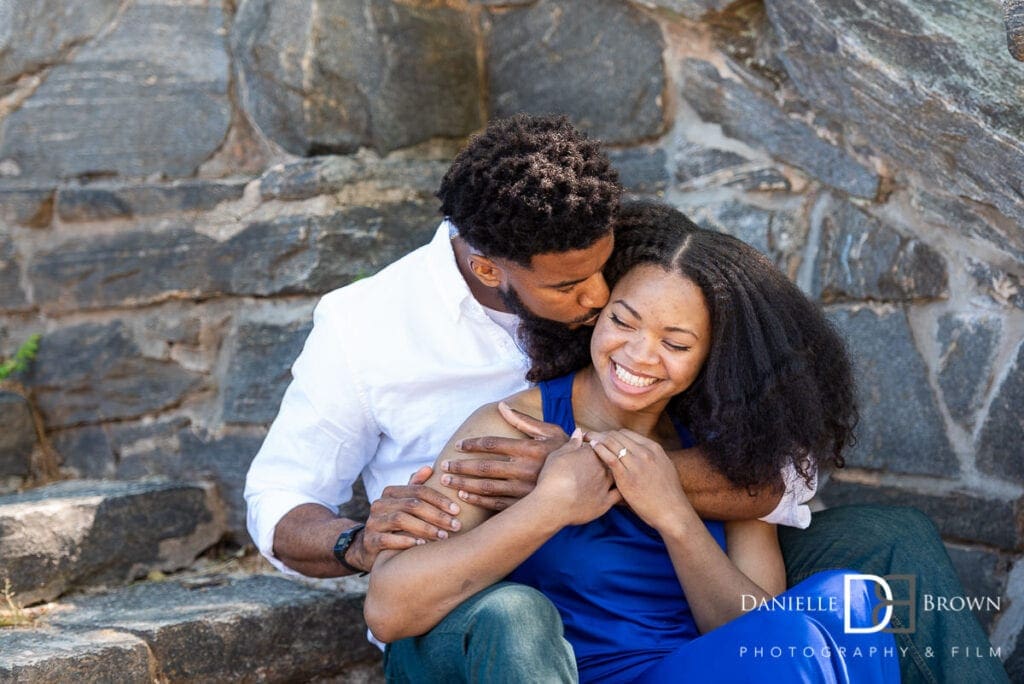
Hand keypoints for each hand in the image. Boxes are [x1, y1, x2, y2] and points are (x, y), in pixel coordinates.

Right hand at [348, 466, 462, 571]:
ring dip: (425, 528)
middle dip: (437, 515)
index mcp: (391, 492)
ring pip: (400, 520)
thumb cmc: (397, 524)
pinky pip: (387, 539)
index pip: (418, 490)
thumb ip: (416, 487)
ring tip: (442, 536)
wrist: (371, 548)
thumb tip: (428, 468)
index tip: (457, 510)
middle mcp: (379, 504)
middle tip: (456, 525)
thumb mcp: (406, 505)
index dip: (439, 499)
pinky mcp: (369, 541)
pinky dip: (405, 541)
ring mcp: (373, 522)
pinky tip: (421, 545)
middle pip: (412, 505)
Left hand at [441, 402, 568, 510]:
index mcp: (529, 449)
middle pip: (484, 466)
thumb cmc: (566, 453)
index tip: (458, 446)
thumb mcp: (550, 432)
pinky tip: (464, 495)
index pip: (493, 444)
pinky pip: (497, 503)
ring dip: (464, 483)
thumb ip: (523, 420)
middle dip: (461, 466)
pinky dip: (478, 500)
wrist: (586, 482)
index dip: (472, 444)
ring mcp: (524, 489)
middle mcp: (525, 469)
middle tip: (443, 465)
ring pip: (487, 486)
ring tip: (447, 480)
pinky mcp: (525, 504)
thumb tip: (501, 406)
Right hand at [534, 429, 621, 526]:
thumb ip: (572, 443)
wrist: (552, 504)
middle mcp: (602, 468)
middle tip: (595, 465)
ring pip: (617, 475)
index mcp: (591, 453)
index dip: (595, 447)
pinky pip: (619, 495)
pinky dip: (621, 491)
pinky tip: (620, 490)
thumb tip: (579, 431)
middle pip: (610, 459)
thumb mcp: (558, 455)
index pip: (599, 445)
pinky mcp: (605, 502)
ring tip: (605, 476)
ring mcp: (605, 485)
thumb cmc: (551, 477)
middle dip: (606, 460)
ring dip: (615, 473)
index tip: (588, 452)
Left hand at [587, 429, 692, 532]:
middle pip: (617, 435)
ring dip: (597, 438)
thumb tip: (637, 456)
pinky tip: (592, 448)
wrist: (672, 512)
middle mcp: (645, 452)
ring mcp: (636, 463)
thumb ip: (650, 459)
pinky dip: (599, 449)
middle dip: (601, 434)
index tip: (602, 437)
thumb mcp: (663, 468)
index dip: (612, 434)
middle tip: (589, 435)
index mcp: (654, 448)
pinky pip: (610, 457)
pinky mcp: (627, 476)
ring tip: (585, 439)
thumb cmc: (667, 495)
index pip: (627, 433)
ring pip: (612, 443)